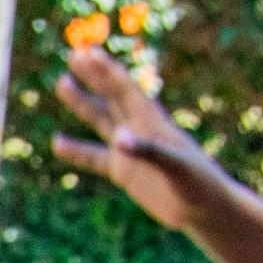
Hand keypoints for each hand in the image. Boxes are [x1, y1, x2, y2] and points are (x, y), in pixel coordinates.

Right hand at [49, 44, 219, 231]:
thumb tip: (118, 138)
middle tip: (74, 54)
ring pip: (101, 119)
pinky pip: (94, 157)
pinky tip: (57, 143)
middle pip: (112, 97)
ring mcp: (130, 150)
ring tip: (62, 84)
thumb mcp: (176, 166)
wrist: (204, 208)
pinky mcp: (124, 170)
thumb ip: (147, 150)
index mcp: (153, 123)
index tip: (88, 54)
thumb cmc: (198, 184)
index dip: (106, 72)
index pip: (125, 91)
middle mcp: (139, 130)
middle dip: (94, 76)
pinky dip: (76, 150)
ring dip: (82, 102)